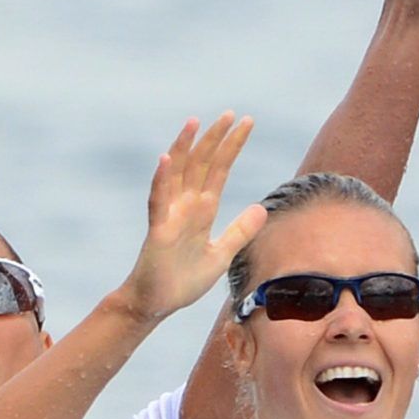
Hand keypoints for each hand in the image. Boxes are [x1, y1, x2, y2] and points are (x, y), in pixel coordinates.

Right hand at [117, 115, 266, 322]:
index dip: (231, 147)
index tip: (246, 123)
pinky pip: (158, 201)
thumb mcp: (222, 254)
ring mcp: (170, 215)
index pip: (219, 171)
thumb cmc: (183, 280)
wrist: (158, 305)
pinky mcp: (157, 230)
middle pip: (200, 165)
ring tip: (195, 122)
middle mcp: (185, 206)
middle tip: (231, 114)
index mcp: (201, 210)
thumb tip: (262, 208)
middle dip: (215, 139)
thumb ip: (240, 231)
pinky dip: (161, 179)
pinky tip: (165, 158)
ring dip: (185, 147)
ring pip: (177, 174)